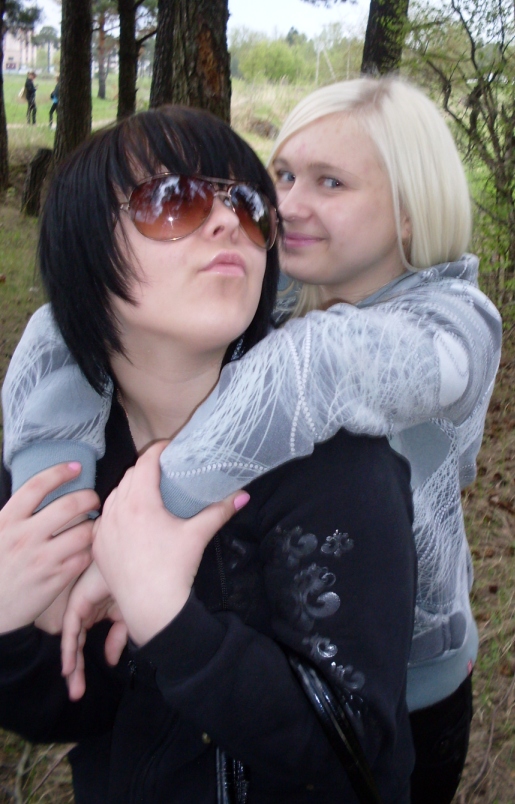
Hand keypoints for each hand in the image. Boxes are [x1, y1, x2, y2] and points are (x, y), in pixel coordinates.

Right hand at [0, 462, 98, 633]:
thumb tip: (41, 489)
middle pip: (69, 505)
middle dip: (90, 497)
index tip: (75, 467)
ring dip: (93, 526)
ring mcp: (42, 559)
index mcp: (7, 521)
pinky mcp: (56, 579)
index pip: (37, 486)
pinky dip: (90, 550)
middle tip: (94, 499)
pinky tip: (87, 548)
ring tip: (92, 525)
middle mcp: (25, 537)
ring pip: (84, 531)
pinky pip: (85, 556)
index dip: (60, 472)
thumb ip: (17, 513)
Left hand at [61, 562, 126, 700]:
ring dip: (74, 667)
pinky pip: (71, 630)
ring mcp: (81, 607)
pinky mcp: (78, 603)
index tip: (89, 688)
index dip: (89, 665)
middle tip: (78, 695)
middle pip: (78, 646)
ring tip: (76, 689)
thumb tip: (110, 661)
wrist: (138, 560)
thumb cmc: (138, 579)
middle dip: (78, 672)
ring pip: (72, 642)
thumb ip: (119, 638)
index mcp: (99, 611)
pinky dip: (69, 650)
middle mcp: (87, 611)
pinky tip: (68, 668)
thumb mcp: (130, 615)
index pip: (91, 642)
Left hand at [93, 441, 249, 646]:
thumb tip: (243, 496)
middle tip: (164, 470)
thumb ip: (220, 511)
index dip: (159, 450)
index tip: (170, 447)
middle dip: (146, 468)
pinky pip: (105, 516)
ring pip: (114, 494)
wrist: (151, 608)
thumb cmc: (174, 569)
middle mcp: (117, 510)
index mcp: (140, 502)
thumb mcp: (198, 535)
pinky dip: (117, 510)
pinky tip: (130, 517)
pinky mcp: (98, 545)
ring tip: (148, 491)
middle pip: (130, 475)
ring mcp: (104, 528)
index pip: (146, 462)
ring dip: (129, 488)